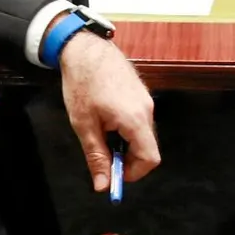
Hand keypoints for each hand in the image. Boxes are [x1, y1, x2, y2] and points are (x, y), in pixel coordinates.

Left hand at [59, 32, 159, 191]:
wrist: (86, 49)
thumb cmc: (83, 83)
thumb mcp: (84, 125)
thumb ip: (96, 157)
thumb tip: (103, 184)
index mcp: (135, 119)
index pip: (150, 158)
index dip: (134, 173)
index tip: (114, 175)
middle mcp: (146, 110)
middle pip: (147, 148)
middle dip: (128, 159)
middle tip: (103, 156)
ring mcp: (146, 100)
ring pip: (143, 134)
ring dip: (126, 143)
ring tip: (101, 133)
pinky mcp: (141, 94)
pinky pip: (140, 120)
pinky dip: (127, 129)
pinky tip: (106, 120)